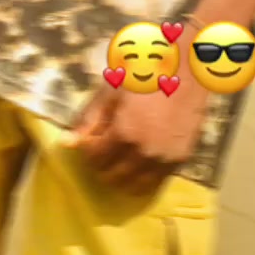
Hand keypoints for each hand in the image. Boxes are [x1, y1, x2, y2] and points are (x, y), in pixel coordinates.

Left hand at [72, 71, 209, 194]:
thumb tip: (67, 144)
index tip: (92, 139)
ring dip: (121, 175)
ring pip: (132, 186)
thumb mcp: (111, 89)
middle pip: (111, 176)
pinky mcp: (180, 160)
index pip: (95, 159)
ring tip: (121, 157)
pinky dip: (142, 178)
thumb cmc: (146, 73)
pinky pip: (155, 183)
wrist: (188, 68)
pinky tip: (140, 162)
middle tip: (105, 148)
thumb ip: (88, 119)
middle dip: (102, 164)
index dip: (88, 150)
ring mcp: (164, 159)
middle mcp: (144, 153)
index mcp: (124, 133)